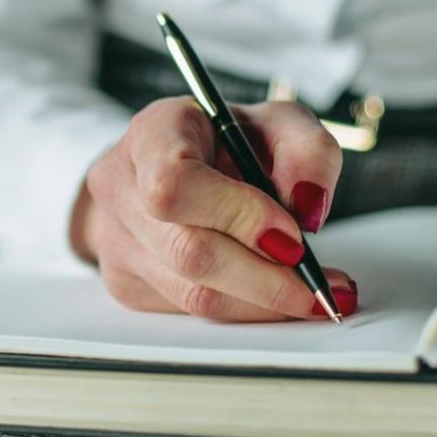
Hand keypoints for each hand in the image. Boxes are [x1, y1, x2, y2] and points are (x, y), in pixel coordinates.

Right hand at [70, 97, 356, 321]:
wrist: (169, 164)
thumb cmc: (223, 141)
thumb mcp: (278, 123)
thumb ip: (308, 152)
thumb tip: (308, 209)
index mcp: (153, 134)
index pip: (175, 184)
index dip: (237, 216)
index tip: (292, 235)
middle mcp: (120, 188)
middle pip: (189, 251)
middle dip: (267, 278)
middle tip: (321, 285)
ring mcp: (115, 242)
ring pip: (193, 295)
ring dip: (263, 303)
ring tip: (312, 295)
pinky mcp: (126, 285)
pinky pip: (190, 313)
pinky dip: (244, 310)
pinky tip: (274, 297)